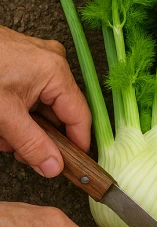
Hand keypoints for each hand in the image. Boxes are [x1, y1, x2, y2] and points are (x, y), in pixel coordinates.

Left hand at [0, 25, 90, 175]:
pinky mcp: (21, 61)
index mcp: (56, 72)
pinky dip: (15, 111)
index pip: (79, 116)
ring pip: (39, 105)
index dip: (76, 144)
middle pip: (56, 112)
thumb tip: (54, 166)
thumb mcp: (3, 114)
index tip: (69, 166)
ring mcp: (36, 60)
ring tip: (1, 136)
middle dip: (36, 136)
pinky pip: (28, 93)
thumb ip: (31, 143)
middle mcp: (52, 63)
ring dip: (21, 126)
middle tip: (19, 153)